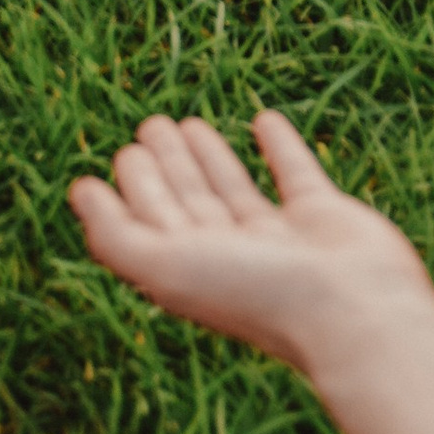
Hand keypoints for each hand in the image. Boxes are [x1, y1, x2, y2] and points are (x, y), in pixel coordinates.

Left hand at [69, 108, 433, 381]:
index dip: (137, 189)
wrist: (354, 312)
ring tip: (189, 124)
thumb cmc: (256, 293)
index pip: (155, 222)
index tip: (122, 153)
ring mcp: (280, 240)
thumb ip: (116, 235)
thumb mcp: (166, 266)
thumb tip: (79, 192)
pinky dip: (279, 147)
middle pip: (190, 204)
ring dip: (211, 158)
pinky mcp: (323, 216)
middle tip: (150, 125)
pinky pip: (295, 173)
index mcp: (193, 272)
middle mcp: (233, 258)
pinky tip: (264, 121)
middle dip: (169, 167)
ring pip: (235, 190)